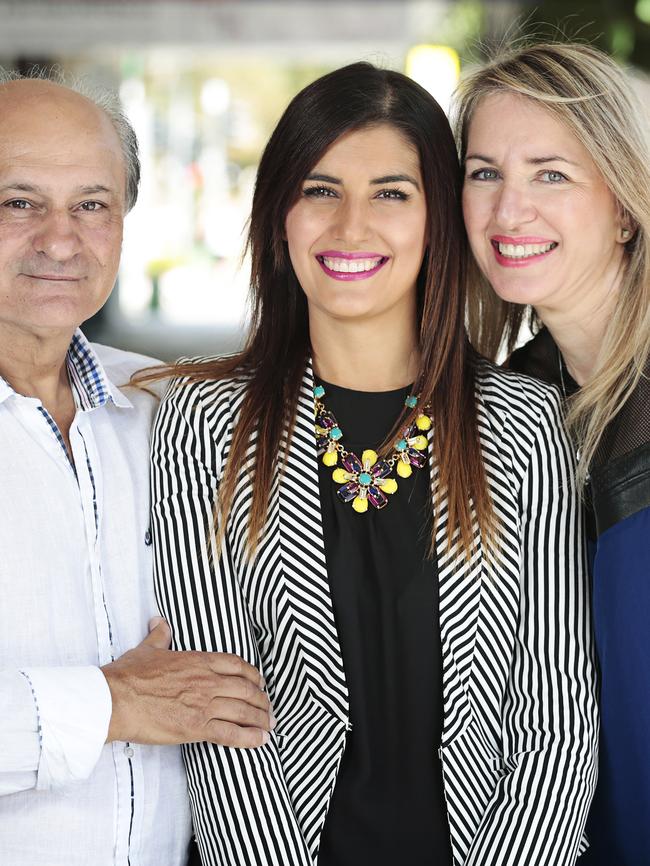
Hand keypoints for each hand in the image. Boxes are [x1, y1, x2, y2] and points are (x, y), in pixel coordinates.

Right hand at [101, 618, 273, 747]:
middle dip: (261, 699)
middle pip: (246, 689)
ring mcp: (203, 704)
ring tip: (268, 725)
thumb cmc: (129, 675)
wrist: (114, 699)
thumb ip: (160, 636)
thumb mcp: (147, 649)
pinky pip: (230, 734)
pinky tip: (260, 740)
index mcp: (198, 661)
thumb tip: (160, 623)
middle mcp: (207, 681)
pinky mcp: (196, 728)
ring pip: (243, 711)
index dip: (252, 675)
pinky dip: (249, 738)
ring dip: (260, 719)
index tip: (258, 682)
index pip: (237, 665)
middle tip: (267, 708)